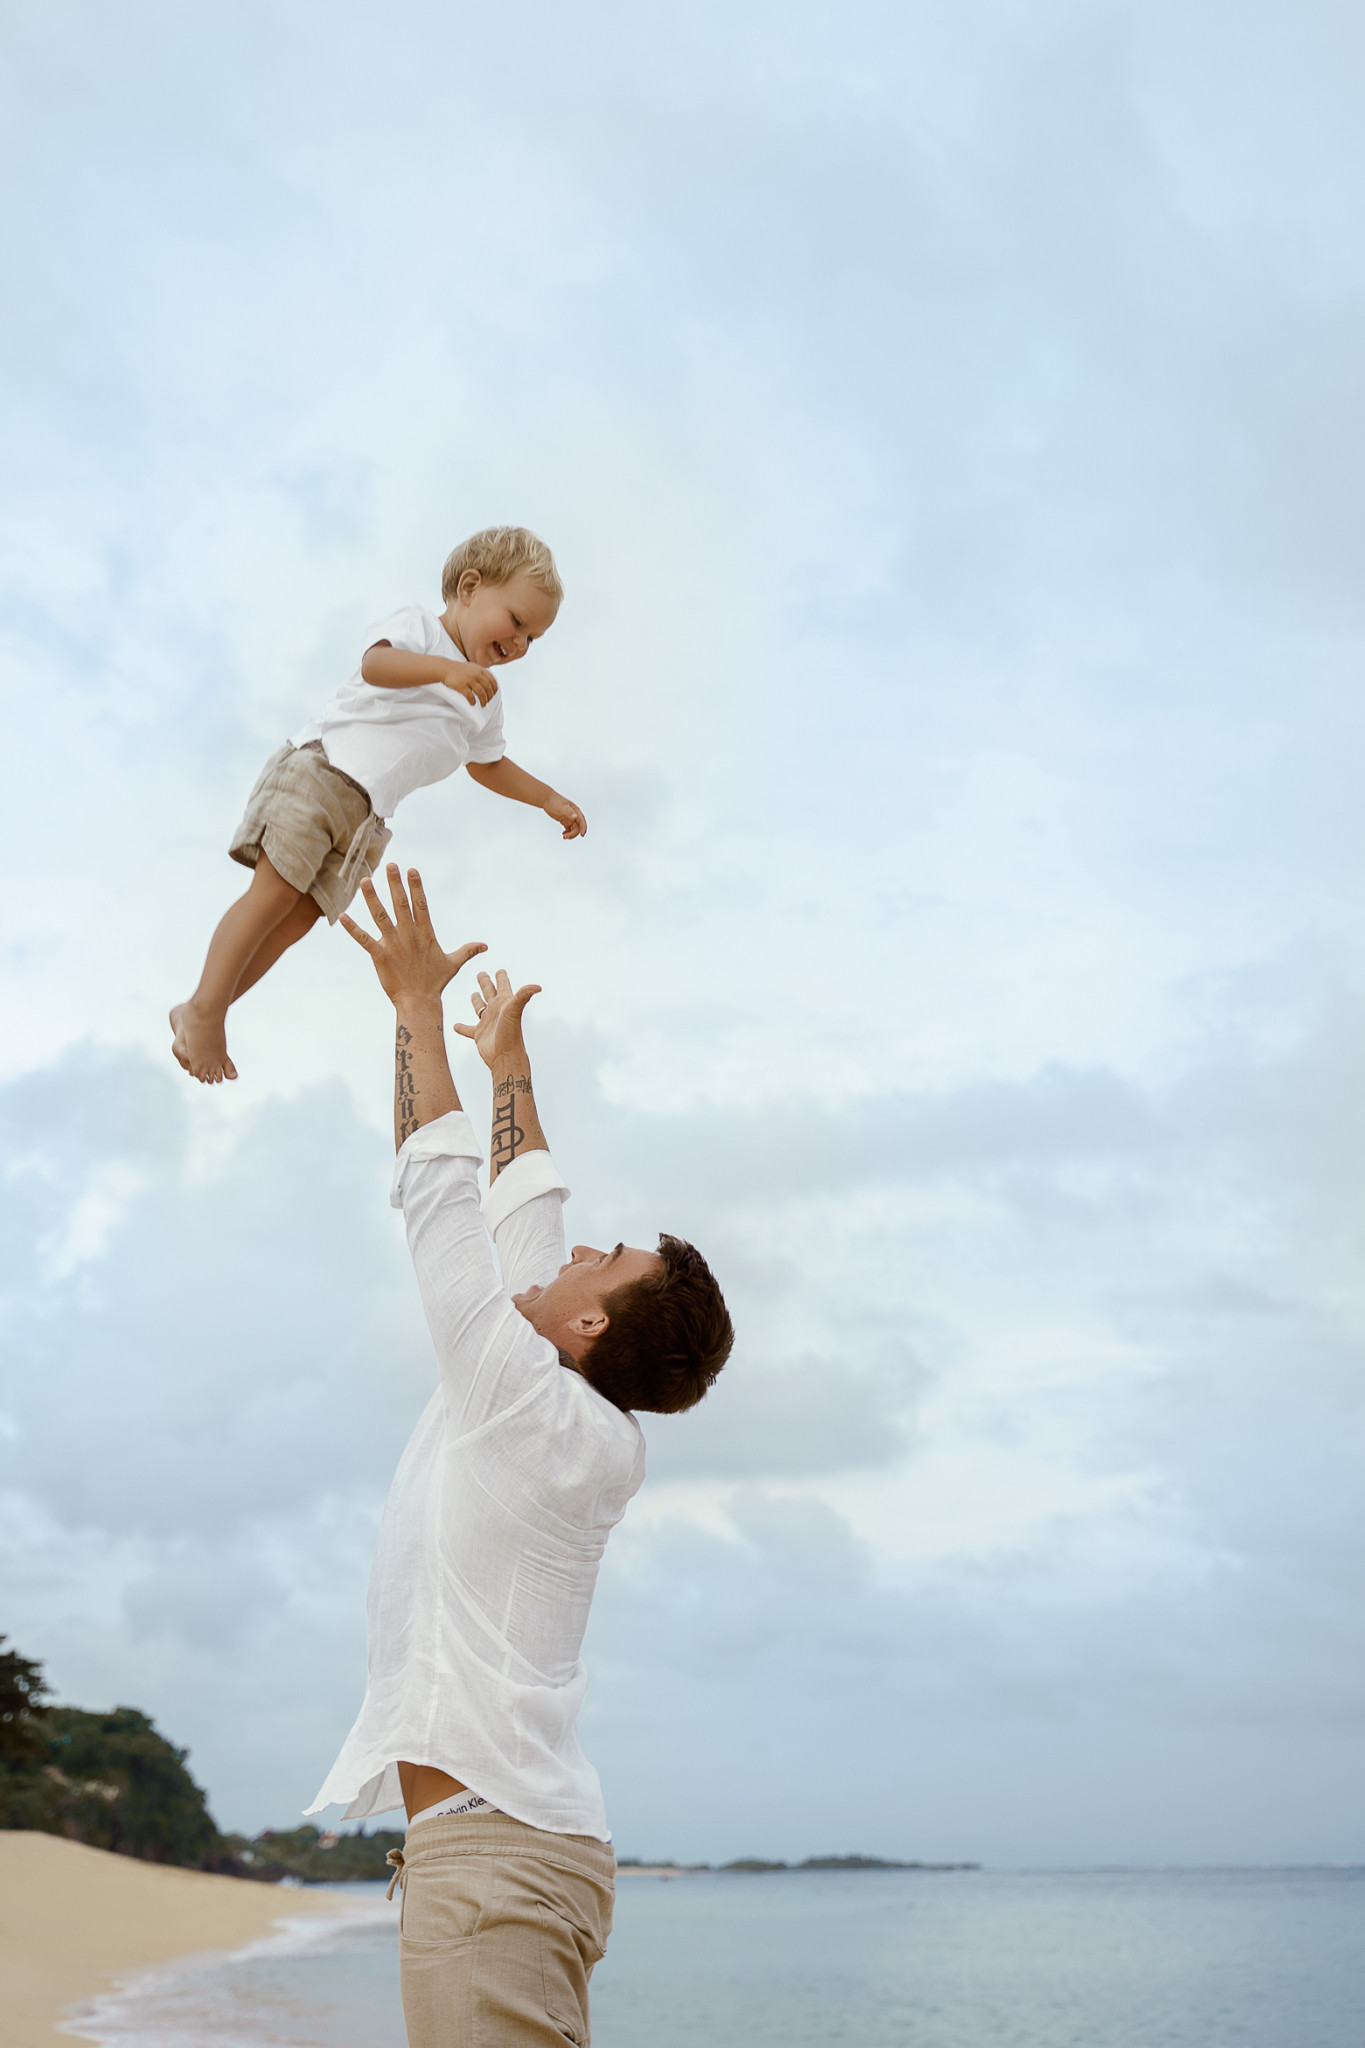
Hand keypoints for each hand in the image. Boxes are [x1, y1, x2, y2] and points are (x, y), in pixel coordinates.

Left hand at [340, 864, 485, 1007]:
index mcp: (425, 934)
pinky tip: (342, 916)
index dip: (416, 886)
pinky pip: (364, 940)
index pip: (421, 904)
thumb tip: (485, 946)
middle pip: (401, 904)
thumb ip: (468, 951)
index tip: (411, 870)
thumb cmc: (435, 983)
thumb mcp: (454, 963)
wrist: (419, 1002)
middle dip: (395, 884)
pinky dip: (353, 928)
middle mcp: (409, 935)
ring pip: (381, 917)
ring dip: (372, 898)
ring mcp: (393, 944)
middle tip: (390, 865)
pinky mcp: (380, 956)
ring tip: (365, 881)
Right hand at [442, 661, 498, 706]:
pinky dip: (473, 701)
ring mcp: (468, 679)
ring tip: (483, 705)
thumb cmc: (460, 670)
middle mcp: (475, 674)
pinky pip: (470, 696)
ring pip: (481, 693)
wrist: (446, 668)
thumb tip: (491, 683)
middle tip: (487, 701)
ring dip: (483, 700)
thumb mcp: (473, 667)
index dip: (494, 689)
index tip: (493, 694)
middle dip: (489, 696)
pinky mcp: (461, 685)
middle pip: (487, 688)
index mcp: (480, 669)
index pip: (492, 680)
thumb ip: (482, 673)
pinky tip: (473, 703)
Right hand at [452, 968, 540, 1067]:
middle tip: (481, 973)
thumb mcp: (515, 1010)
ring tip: (473, 994)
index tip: (500, 970)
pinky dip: (462, 1028)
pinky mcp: (479, 1034)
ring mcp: (487, 1022)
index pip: (503, 985)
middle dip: (486, 982)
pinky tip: (455, 1026)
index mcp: (504, 1002)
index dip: (501, 977)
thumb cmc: (511, 1033)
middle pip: (489, 992)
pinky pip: (468, 1029)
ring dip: (476, 1001)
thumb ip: (523, 995)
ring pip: (479, 1008)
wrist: (505, 1056)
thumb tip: (538, 986)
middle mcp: (496, 1010)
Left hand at [544, 791, 586, 839]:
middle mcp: (574, 815)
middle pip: (578, 827)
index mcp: (575, 811)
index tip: (582, 835)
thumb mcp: (561, 807)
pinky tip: (563, 834)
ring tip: (564, 836)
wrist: (546, 799)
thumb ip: (568, 812)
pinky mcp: (565, 820)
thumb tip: (575, 817)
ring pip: (574, 829)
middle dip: (573, 833)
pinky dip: (568, 833)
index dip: (583, 828)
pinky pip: (569, 829)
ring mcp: (570, 818)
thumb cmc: (554, 801)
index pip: (582, 821)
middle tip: (565, 836)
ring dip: (571, 834)